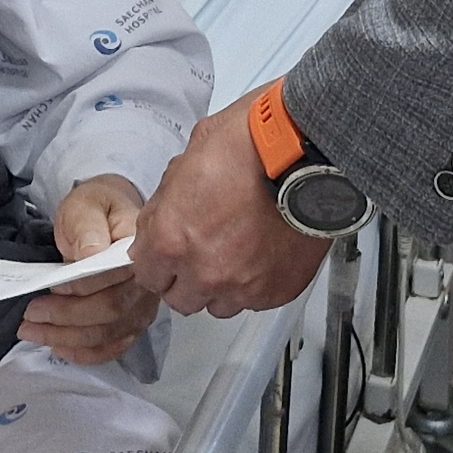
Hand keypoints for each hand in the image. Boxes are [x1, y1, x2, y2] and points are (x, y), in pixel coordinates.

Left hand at [20, 175, 155, 365]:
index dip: (81, 288)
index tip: (52, 287)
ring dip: (68, 339)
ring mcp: (143, 306)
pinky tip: (60, 348)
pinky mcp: (133, 323)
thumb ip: (86, 225)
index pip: (115, 278)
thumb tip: (90, 253)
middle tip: (30, 314)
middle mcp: (148, 282)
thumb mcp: (85, 205)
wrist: (109, 219)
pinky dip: (86, 354)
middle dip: (66, 318)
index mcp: (140, 250)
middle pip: (112, 312)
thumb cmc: (96, 211)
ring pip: (109, 334)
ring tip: (32, 331)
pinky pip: (114, 348)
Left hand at [131, 91, 328, 317]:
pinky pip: (256, 300)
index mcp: (170, 239)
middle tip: (200, 254)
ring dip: (220, 286)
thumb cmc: (251, 145)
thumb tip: (162, 215)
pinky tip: (262, 255)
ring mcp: (242, 286)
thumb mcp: (188, 158)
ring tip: (235, 256)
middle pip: (180, 299)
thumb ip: (168, 200)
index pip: (146, 275)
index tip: (166, 254)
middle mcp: (203, 271)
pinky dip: (255, 284)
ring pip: (219, 306)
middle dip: (185, 279)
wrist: (306, 153)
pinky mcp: (277, 291)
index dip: (156, 262)